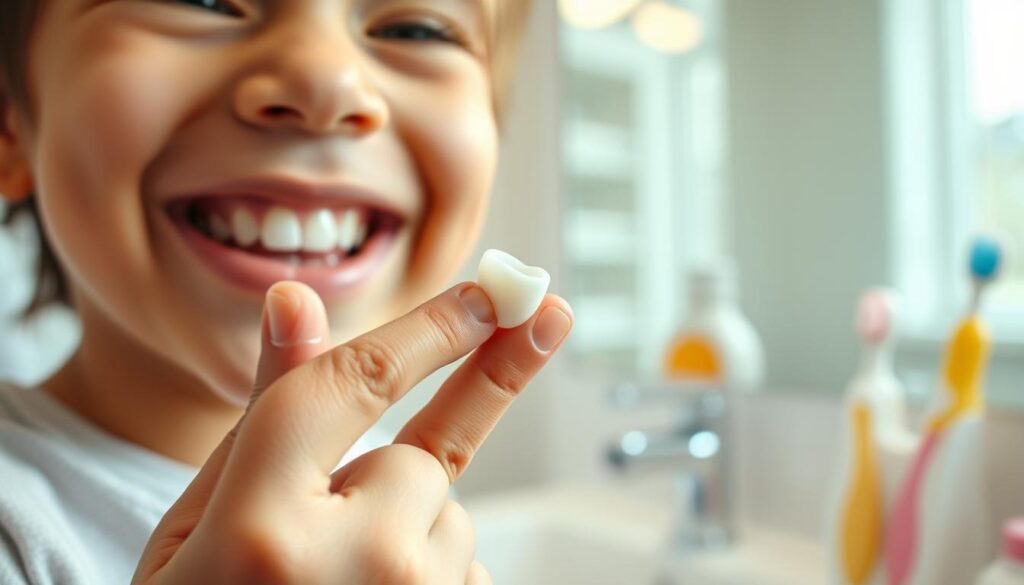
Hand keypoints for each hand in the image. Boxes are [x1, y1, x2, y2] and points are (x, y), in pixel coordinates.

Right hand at [133, 280, 572, 583]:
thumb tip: (297, 299)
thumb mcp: (197, 522)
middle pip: (419, 460)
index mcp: (258, 525)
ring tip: (329, 583)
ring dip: (404, 532)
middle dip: (388, 472)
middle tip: (551, 314)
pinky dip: (425, 570)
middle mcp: (352, 566)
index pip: (358, 385)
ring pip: (447, 518)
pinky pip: (462, 566)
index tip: (501, 291)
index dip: (435, 327)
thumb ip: (264, 412)